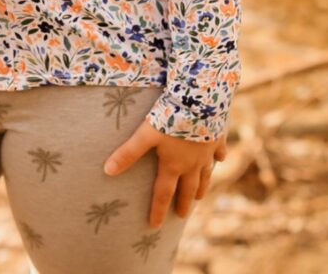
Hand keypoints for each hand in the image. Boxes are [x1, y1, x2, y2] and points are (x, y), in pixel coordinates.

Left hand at [104, 119, 227, 227]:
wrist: (200, 100)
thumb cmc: (170, 117)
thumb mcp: (145, 134)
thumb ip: (128, 152)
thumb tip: (107, 170)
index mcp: (173, 164)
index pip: (163, 193)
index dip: (157, 210)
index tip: (154, 226)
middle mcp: (193, 163)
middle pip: (187, 188)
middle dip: (184, 203)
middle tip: (181, 215)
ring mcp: (208, 152)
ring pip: (205, 174)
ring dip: (202, 186)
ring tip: (199, 196)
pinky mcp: (218, 138)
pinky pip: (219, 151)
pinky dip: (219, 158)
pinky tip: (220, 159)